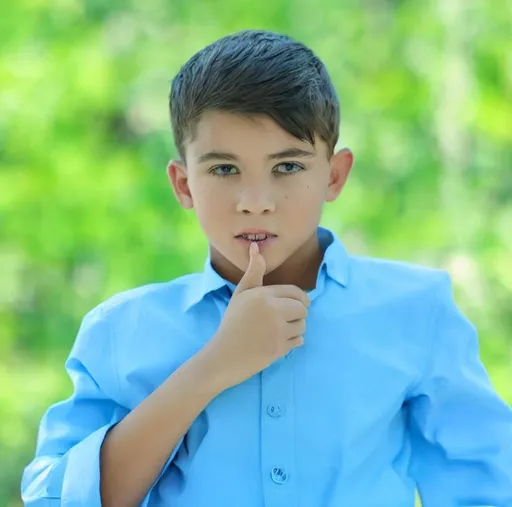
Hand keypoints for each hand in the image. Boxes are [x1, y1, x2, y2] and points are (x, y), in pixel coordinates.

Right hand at [203, 242, 309, 389]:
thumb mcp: (241, 294)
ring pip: (302, 325)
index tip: (290, 306)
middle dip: (297, 314)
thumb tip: (256, 246)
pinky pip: (299, 340)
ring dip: (295, 329)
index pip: (296, 292)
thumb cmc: (232, 322)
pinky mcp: (280, 348)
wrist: (223, 355)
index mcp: (263, 295)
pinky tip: (277, 343)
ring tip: (277, 331)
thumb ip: (253, 272)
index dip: (297, 300)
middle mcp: (273, 310)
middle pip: (303, 308)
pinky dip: (292, 342)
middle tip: (282, 320)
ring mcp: (277, 330)